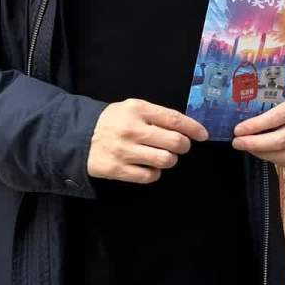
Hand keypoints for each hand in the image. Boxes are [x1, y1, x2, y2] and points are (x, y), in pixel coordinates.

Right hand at [87, 99, 208, 183]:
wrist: (81, 136)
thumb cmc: (114, 120)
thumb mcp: (133, 108)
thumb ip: (157, 115)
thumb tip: (187, 128)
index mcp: (138, 109)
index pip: (174, 119)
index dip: (193, 128)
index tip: (203, 134)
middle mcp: (132, 129)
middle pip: (173, 142)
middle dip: (183, 146)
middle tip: (181, 146)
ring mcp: (125, 151)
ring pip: (164, 160)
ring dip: (170, 159)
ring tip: (163, 155)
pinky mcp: (118, 170)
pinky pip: (149, 176)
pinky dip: (155, 173)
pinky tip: (149, 166)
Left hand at [231, 87, 284, 166]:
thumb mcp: (278, 89)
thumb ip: (261, 96)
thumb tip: (234, 106)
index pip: (275, 118)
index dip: (255, 126)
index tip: (238, 130)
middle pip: (279, 141)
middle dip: (254, 144)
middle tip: (237, 142)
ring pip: (282, 155)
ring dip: (259, 153)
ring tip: (245, 146)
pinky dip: (269, 158)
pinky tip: (258, 151)